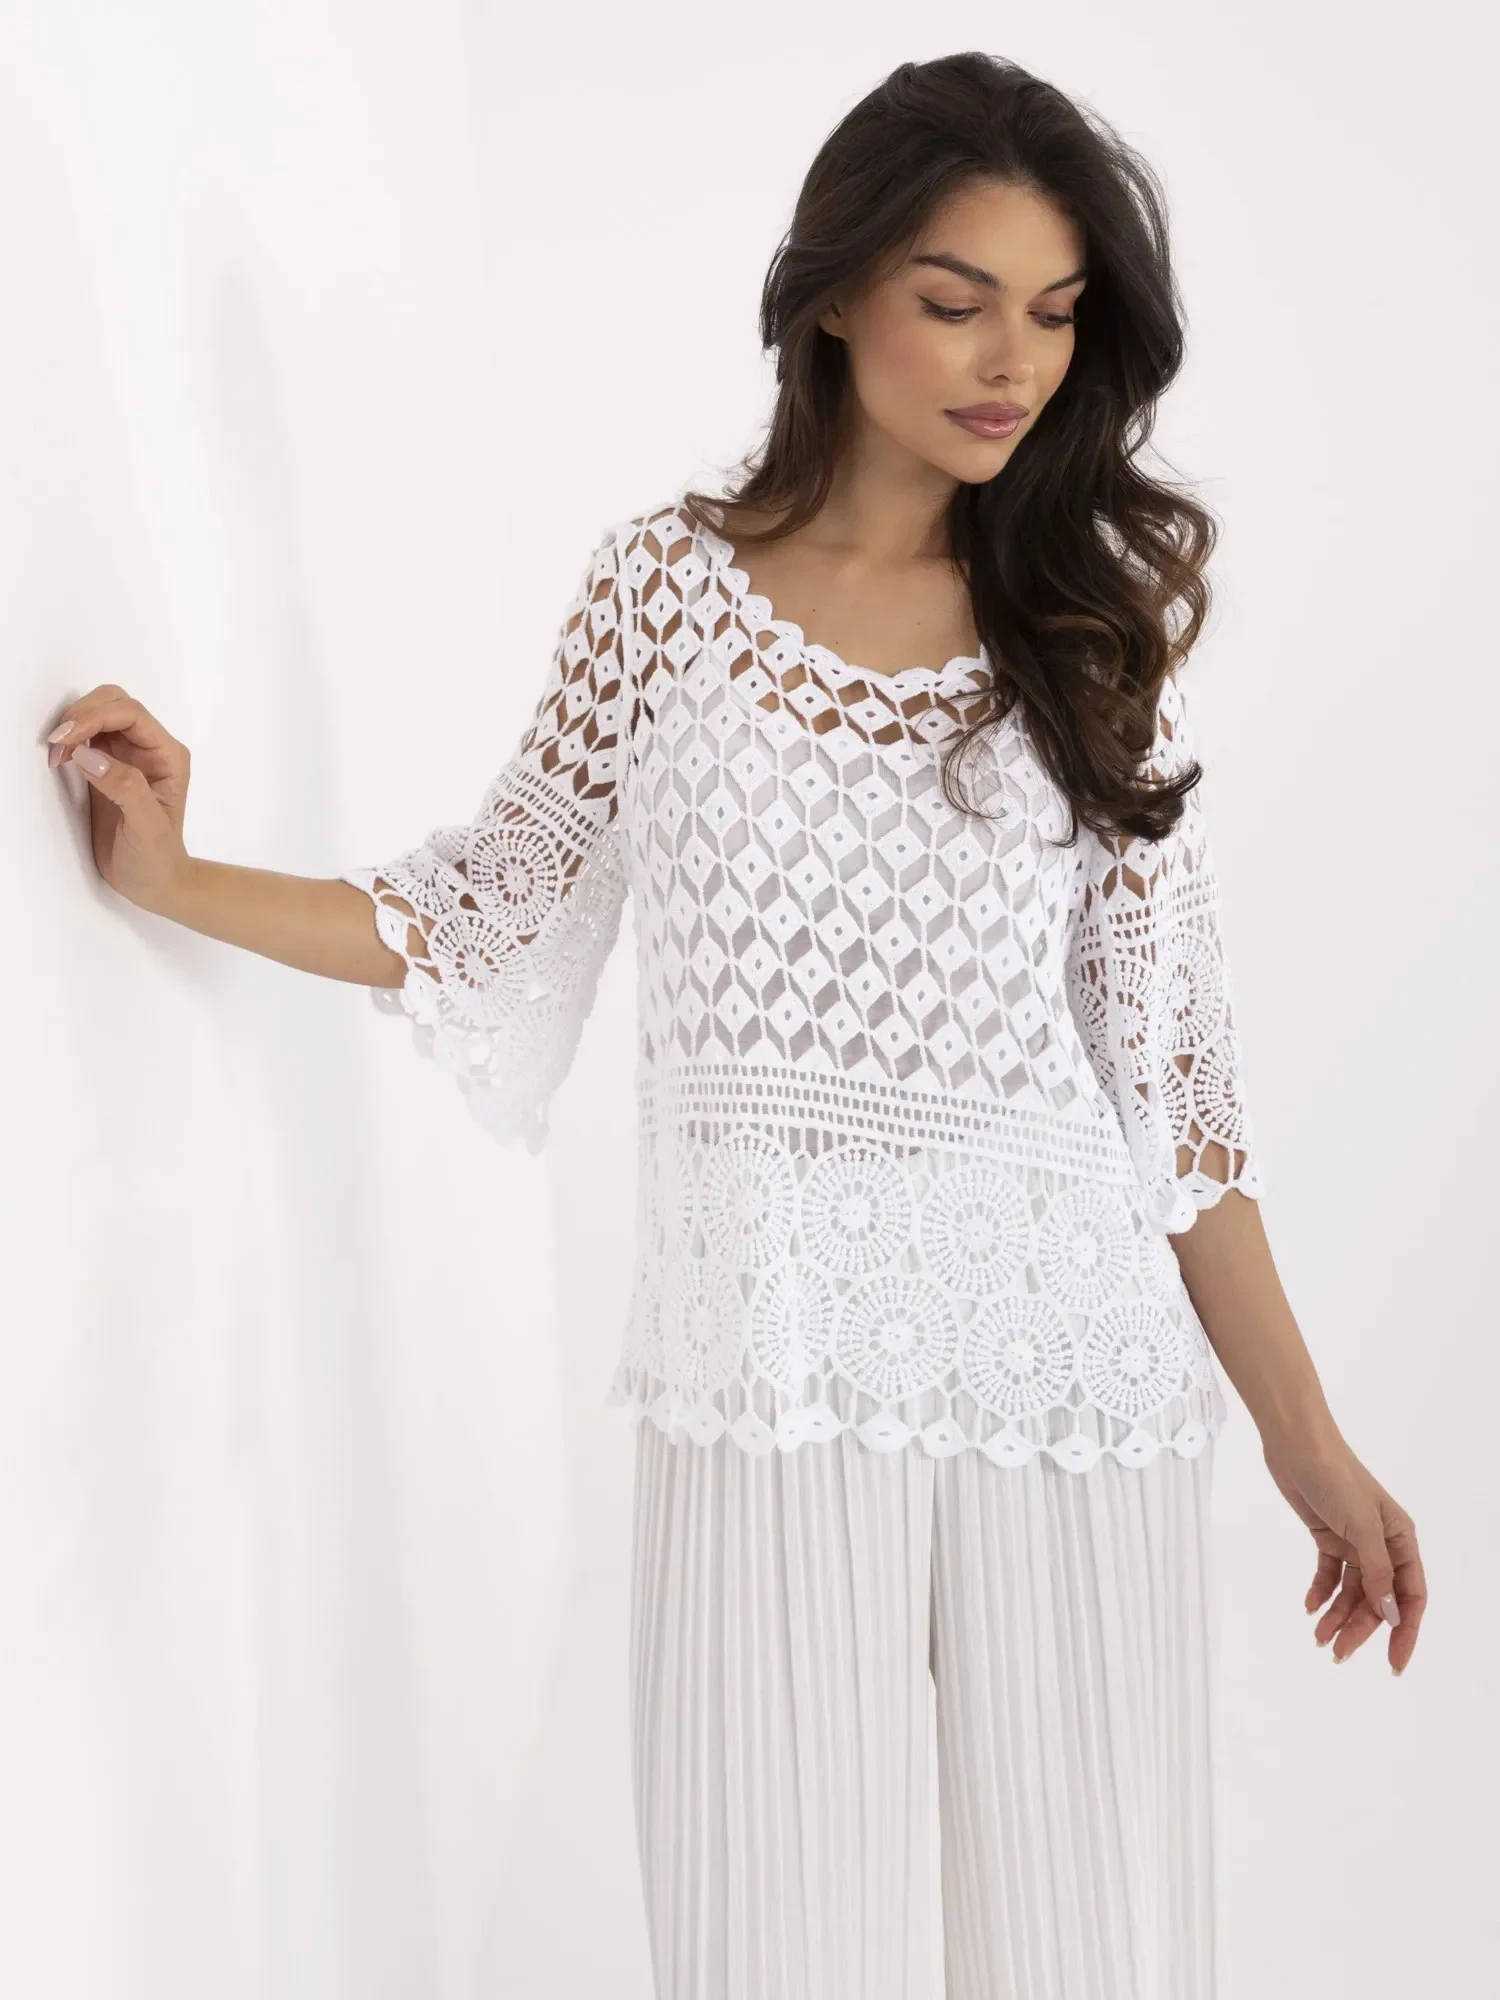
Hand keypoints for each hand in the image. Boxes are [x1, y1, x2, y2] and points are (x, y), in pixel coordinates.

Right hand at [45, 684, 193, 914]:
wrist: (153, 883)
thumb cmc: (158, 860)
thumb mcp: (146, 827)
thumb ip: (124, 788)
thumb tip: (89, 755)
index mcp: (168, 756)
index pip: (131, 714)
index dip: (95, 716)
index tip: (66, 738)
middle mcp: (150, 749)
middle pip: (114, 704)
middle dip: (82, 715)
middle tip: (57, 745)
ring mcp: (128, 756)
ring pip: (99, 715)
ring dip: (73, 725)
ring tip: (55, 754)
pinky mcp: (107, 767)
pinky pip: (87, 737)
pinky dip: (69, 739)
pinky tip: (60, 758)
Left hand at [1261, 1426, 1424, 1673]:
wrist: (1296, 1444)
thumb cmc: (1336, 1478)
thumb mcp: (1362, 1528)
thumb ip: (1377, 1573)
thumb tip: (1391, 1614)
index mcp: (1401, 1540)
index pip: (1411, 1596)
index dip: (1405, 1631)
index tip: (1393, 1664)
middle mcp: (1381, 1544)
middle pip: (1377, 1599)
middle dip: (1361, 1628)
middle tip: (1338, 1653)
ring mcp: (1353, 1541)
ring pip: (1351, 1591)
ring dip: (1337, 1615)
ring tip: (1319, 1637)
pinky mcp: (1327, 1536)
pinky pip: (1329, 1574)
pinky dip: (1321, 1592)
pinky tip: (1310, 1607)